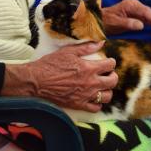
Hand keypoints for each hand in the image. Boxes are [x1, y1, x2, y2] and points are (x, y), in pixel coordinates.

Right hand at [2, 41, 117, 111]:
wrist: (37, 80)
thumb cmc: (51, 64)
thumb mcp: (68, 51)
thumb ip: (86, 47)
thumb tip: (100, 43)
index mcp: (88, 68)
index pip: (110, 65)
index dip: (111, 62)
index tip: (108, 62)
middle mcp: (90, 83)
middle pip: (112, 82)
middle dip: (113, 76)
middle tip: (107, 74)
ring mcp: (85, 95)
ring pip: (107, 96)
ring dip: (107, 90)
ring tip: (101, 86)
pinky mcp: (78, 105)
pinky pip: (95, 108)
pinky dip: (97, 103)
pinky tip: (93, 97)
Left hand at [101, 0, 150, 40]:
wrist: (99, 20)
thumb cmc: (105, 21)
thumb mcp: (114, 23)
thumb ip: (127, 24)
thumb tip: (141, 25)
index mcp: (131, 5)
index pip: (147, 13)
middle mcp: (136, 5)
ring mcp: (137, 10)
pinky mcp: (137, 15)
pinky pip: (149, 20)